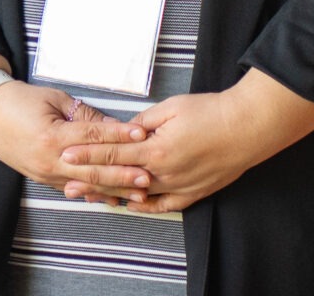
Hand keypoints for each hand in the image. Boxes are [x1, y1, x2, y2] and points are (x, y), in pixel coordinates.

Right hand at [0, 80, 149, 192]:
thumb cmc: (18, 101)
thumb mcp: (52, 99)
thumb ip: (83, 115)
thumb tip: (112, 126)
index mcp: (51, 135)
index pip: (92, 136)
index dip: (119, 135)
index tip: (141, 134)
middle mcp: (49, 159)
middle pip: (93, 169)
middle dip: (123, 173)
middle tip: (148, 175)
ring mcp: (45, 173)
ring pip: (86, 184)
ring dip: (114, 189)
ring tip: (139, 193)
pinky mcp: (43, 179)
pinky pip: (73, 189)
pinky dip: (95, 193)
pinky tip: (113, 198)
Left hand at [57, 70, 313, 212]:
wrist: (248, 127)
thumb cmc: (210, 111)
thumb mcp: (170, 108)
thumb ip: (142, 121)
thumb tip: (123, 130)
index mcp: (156, 149)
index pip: (113, 152)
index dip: (87, 154)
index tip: (65, 155)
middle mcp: (165, 173)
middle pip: (119, 178)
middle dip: (91, 180)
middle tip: (67, 184)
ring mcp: (180, 186)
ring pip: (138, 196)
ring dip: (113, 196)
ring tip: (91, 197)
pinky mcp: (195, 193)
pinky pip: (164, 205)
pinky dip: (145, 206)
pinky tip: (130, 205)